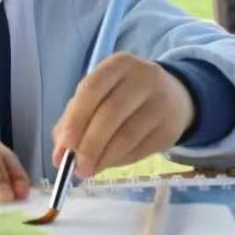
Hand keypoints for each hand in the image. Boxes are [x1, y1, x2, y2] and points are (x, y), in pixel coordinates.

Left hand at [51, 53, 193, 176]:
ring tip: (89, 169)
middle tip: (77, 167)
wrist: (174, 96)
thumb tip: (60, 154)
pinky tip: (109, 163)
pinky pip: (141, 150)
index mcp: (118, 64)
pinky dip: (120, 161)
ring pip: (127, 135)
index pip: (92, 89)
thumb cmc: (123, 95)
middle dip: (90, 144)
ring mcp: (161, 102)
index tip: (64, 146)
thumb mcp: (100, 93)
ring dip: (104, 157)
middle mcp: (142, 78)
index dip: (75, 119)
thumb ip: (74, 117)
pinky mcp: (170, 128)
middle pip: (110, 113)